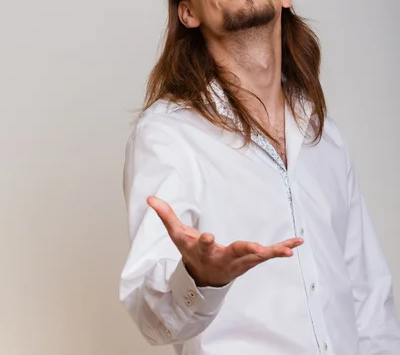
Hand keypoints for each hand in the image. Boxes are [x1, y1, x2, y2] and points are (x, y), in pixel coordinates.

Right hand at [147, 196, 303, 287]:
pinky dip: (282, 248)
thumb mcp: (177, 236)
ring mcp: (239, 261)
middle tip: (258, 250)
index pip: (203, 245)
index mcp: (204, 251)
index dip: (205, 241)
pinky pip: (268, 255)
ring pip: (257, 257)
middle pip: (235, 254)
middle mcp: (223, 258)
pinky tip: (297, 243)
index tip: (209, 236)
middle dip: (246, 251)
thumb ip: (166, 216)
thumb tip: (150, 199)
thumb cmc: (191, 252)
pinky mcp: (251, 260)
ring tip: (289, 250)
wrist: (203, 278)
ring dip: (273, 253)